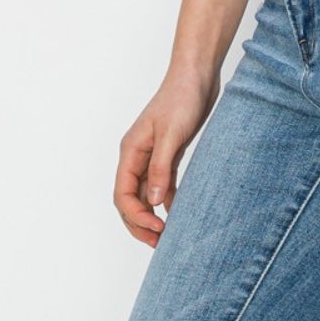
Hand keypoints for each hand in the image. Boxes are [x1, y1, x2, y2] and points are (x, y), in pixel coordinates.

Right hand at [113, 64, 220, 246]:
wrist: (196, 77)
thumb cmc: (181, 99)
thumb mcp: (171, 135)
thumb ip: (161, 168)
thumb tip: (153, 201)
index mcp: (130, 152)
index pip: (123, 194)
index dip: (135, 216)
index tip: (156, 229)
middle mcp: (136, 157)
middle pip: (129, 200)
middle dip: (140, 224)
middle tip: (158, 243)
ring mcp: (152, 158)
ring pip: (145, 196)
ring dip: (152, 217)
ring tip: (167, 237)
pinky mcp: (168, 156)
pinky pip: (162, 187)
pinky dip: (167, 203)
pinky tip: (179, 215)